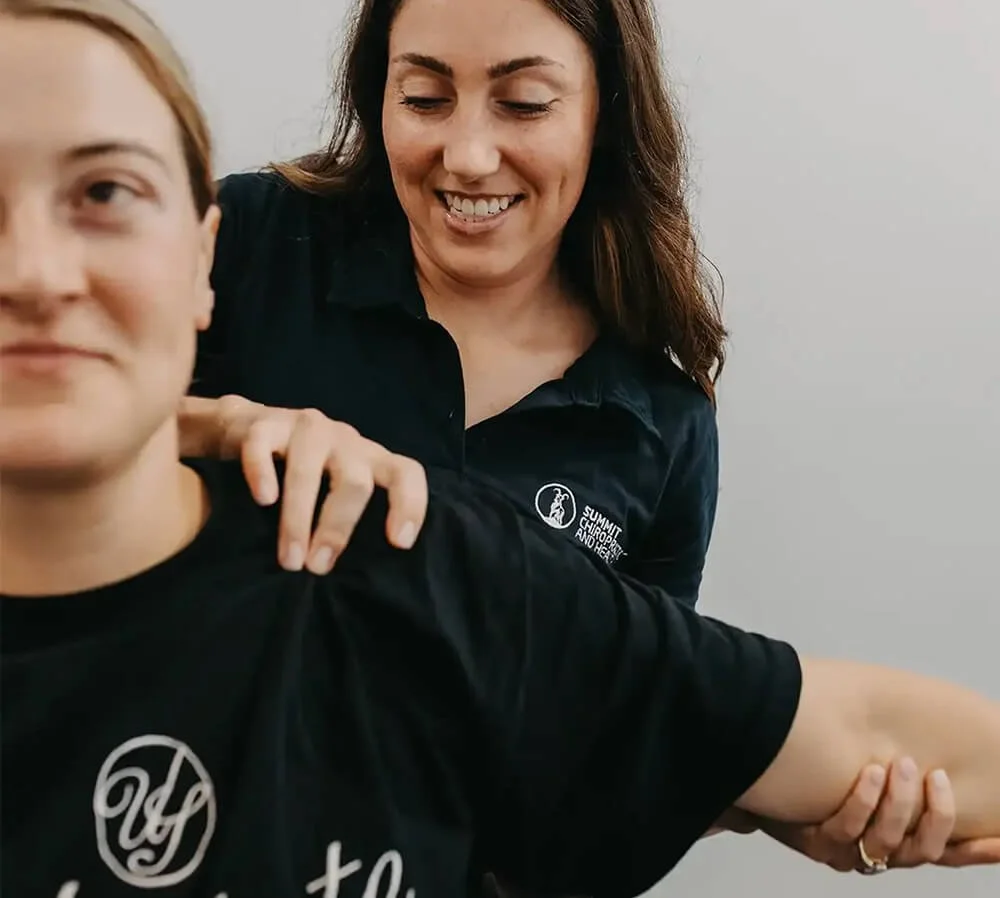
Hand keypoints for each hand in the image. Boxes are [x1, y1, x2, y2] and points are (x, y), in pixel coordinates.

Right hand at [214, 395, 427, 572]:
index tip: (400, 543)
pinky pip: (263, 446)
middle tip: (318, 567)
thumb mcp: (334, 489)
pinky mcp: (266, 424)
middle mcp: (345, 441)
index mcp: (370, 459)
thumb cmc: (300, 472)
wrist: (246, 427)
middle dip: (338, 528)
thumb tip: (346, 577)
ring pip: (307, 471)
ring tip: (290, 558)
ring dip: (298, 519)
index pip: (406, 472)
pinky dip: (262, 473)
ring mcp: (306, 429)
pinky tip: (263, 500)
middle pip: (354, 482)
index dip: (410, 504)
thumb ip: (347, 517)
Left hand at [758, 758, 999, 870]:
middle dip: (934, 814)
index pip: (949, 853)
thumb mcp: (877, 772)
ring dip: (897, 804)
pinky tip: (869, 773)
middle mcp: (877, 854)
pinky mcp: (814, 842)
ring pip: (884, 843)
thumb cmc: (827, 772)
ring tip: (901, 766)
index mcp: (900, 841)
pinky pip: (844, 830)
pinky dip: (860, 801)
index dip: (978, 852)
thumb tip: (939, 744)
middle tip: (933, 774)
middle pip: (922, 852)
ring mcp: (846, 852)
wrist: (764, 774)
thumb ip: (909, 770)